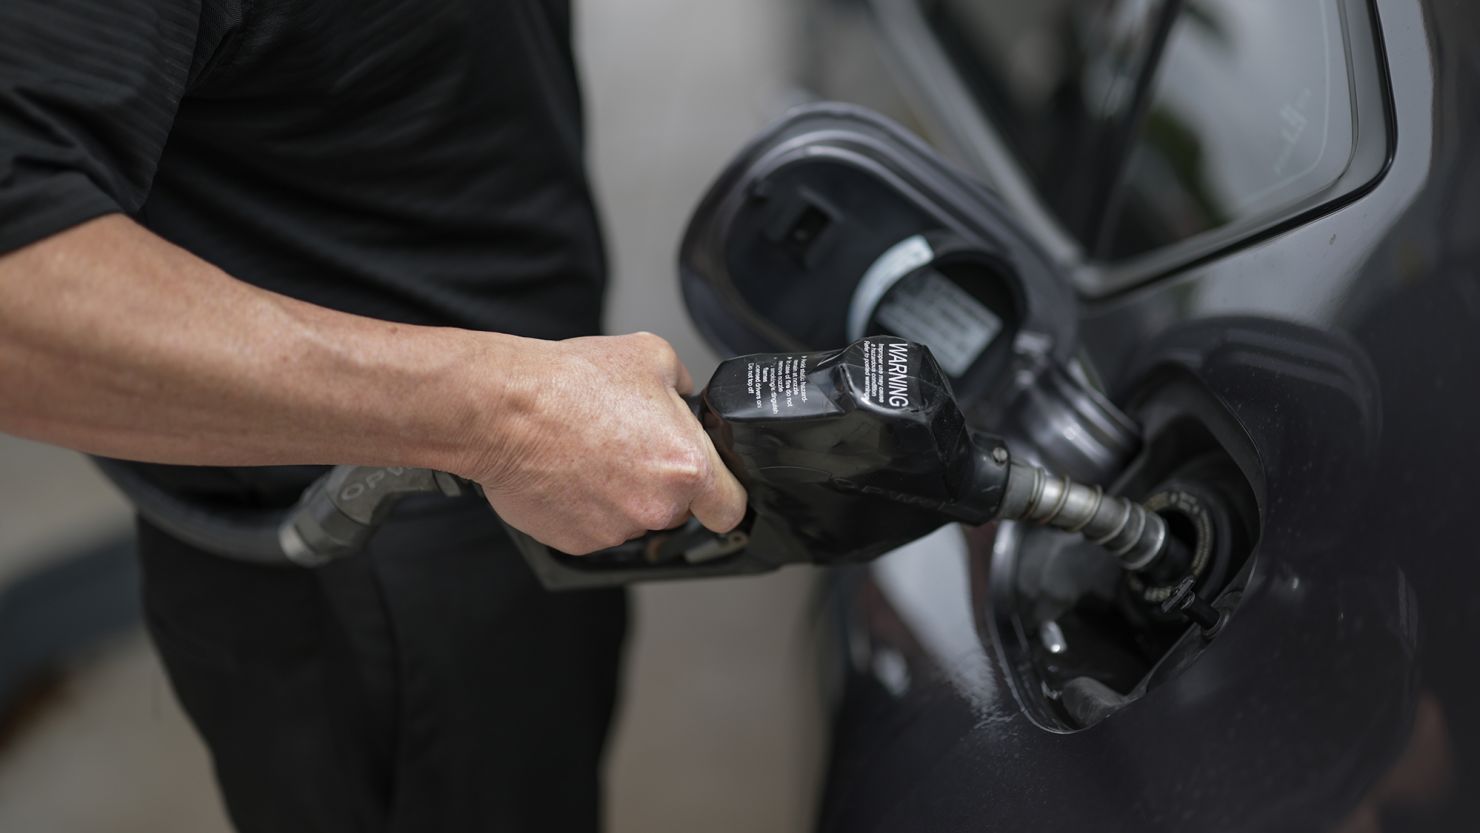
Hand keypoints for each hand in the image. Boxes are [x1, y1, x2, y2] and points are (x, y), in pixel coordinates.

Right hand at [463, 332, 747, 554]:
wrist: (504, 410)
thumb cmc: (571, 383)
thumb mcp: (651, 357)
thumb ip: (683, 386)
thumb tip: (685, 397)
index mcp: (686, 466)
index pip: (730, 510)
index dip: (722, 497)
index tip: (711, 489)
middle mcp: (655, 506)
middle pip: (677, 510)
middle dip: (661, 484)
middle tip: (629, 446)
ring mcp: (614, 529)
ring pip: (633, 517)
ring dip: (620, 493)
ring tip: (591, 451)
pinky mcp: (577, 541)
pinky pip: (594, 527)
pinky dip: (585, 505)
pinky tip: (568, 470)